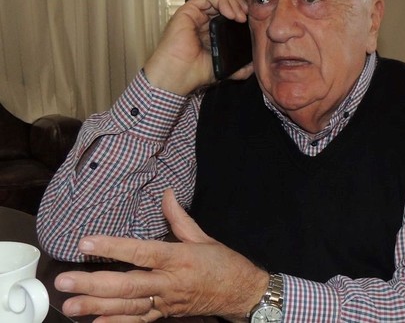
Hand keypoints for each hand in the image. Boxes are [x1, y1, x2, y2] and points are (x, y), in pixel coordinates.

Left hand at [54, 189, 268, 321]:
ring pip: (128, 306)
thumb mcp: (203, 237)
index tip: (86, 242)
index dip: (113, 247)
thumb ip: (179, 217)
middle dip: (93, 284)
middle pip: (127, 285)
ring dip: (97, 307)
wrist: (242, 293)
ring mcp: (166, 302)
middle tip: (64, 282)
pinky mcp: (166, 314)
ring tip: (70, 306)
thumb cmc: (224, 263)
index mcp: (179, 258)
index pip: (141, 252)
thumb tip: (166, 193)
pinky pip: (138, 321)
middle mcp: (170, 282)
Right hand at [144, 0, 250, 94]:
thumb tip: (255, 65)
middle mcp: (203, 20)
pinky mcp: (187, 11)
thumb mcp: (226, 69)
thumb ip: (241, 67)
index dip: (243, 11)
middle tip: (249, 15)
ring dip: (232, 1)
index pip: (230, 11)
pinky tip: (230, 13)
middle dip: (240, 3)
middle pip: (225, 0)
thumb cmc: (196, 74)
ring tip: (241, 15)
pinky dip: (221, 0)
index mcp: (213, 30)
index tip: (253, 21)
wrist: (179, 77)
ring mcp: (195, 14)